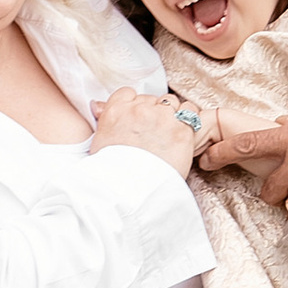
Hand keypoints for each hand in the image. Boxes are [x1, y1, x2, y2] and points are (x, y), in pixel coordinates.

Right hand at [92, 85, 208, 175]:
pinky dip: (190, 121)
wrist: (131, 193)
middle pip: (152, 99)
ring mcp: (162, 118)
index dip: (135, 105)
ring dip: (173, 115)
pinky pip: (192, 113)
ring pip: (173, 103)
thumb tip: (96, 106)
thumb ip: (105, 120)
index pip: (127, 93)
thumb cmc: (113, 174)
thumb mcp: (99, 144)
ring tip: (170, 135)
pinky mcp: (182, 130)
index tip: (138, 118)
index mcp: (116, 111)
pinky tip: (184, 136)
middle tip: (154, 133)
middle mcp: (139, 110)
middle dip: (154, 112)